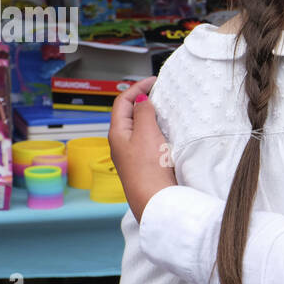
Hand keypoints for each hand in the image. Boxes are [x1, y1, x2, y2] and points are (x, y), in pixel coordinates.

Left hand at [109, 77, 176, 221]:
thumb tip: (141, 101)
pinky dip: (156, 131)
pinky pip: (147, 141)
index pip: (122, 102)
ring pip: (138, 128)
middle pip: (128, 114)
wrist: (155, 202)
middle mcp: (121, 144)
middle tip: (160, 93)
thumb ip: (143, 113)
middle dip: (143, 100)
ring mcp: (131, 155)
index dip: (137, 88)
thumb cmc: (148, 170)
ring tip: (165, 110)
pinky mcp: (143, 165)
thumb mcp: (146, 134)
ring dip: (150, 116)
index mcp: (117, 133)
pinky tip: (166, 134)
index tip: (154, 81)